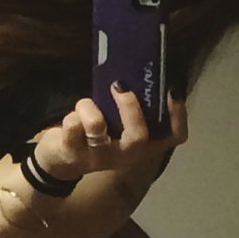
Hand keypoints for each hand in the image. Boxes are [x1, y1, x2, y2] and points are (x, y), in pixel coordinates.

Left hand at [34, 85, 187, 181]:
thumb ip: (131, 110)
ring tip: (86, 105)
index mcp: (141, 147)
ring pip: (97, 127)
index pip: (173, 137)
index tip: (172, 93)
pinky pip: (73, 126)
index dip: (178, 117)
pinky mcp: (72, 154)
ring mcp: (97, 158)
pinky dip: (72, 115)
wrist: (59, 161)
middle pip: (137, 137)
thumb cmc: (95, 135)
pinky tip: (72, 118)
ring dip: (90, 107)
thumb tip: (137, 76)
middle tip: (120, 87)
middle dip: (130, 108)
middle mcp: (124, 156)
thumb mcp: (117, 124)